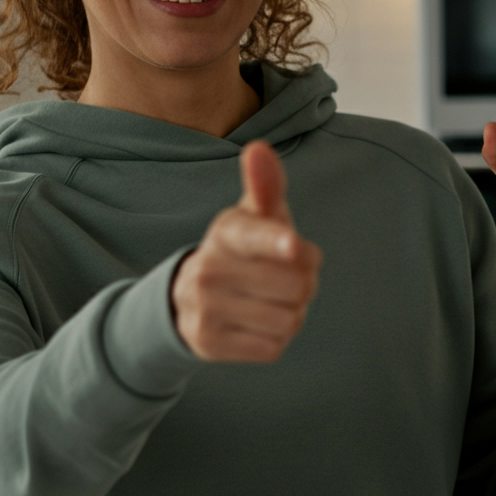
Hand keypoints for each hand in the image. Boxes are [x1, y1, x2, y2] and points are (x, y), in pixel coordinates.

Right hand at [171, 141, 322, 360]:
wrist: (189, 300)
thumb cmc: (244, 251)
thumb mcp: (254, 218)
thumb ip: (265, 186)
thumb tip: (258, 148)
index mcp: (226, 232)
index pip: (255, 237)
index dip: (279, 242)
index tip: (295, 246)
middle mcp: (209, 268)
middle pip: (295, 285)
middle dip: (305, 284)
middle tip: (289, 278)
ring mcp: (206, 309)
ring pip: (288, 319)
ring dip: (293, 313)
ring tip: (272, 301)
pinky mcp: (209, 344)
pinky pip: (273, 347)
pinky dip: (276, 339)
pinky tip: (258, 324)